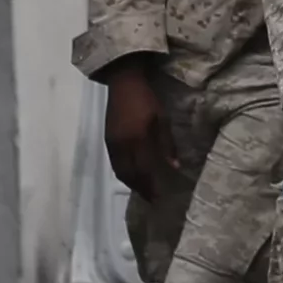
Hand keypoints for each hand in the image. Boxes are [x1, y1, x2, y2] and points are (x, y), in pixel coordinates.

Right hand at [101, 62, 176, 199]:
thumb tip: (175, 166)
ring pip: (120, 170)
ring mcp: (112, 143)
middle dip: (141, 188)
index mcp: (137, 140)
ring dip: (131, 183)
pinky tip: (131, 175)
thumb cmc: (147, 100)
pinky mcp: (107, 139)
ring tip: (143, 190)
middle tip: (151, 199)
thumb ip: (167, 144)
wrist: (123, 83)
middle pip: (130, 174)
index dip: (151, 185)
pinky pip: (114, 163)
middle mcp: (121, 145)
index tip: (159, 198)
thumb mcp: (162, 120)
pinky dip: (123, 173)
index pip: (144, 170)